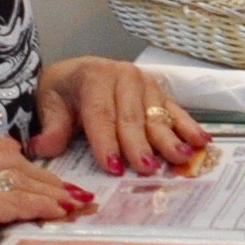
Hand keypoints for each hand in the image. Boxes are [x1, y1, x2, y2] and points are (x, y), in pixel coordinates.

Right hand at [0, 136, 90, 244]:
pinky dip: (41, 207)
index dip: (31, 165)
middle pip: (10, 162)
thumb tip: (45, 180)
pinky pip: (15, 202)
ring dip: (49, 194)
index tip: (55, 180)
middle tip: (74, 194)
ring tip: (72, 205)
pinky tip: (58, 213)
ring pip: (16, 182)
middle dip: (46, 180)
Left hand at [31, 57, 208, 177]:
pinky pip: (175, 111)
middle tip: (147, 169)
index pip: (101, 113)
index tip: (113, 166)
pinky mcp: (159, 93)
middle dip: (139, 145)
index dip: (106, 141)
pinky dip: (189, 127)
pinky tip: (202, 142)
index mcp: (93, 76)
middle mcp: (123, 75)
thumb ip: (52, 129)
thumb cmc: (63, 94)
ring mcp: (145, 83)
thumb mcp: (50, 106)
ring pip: (155, 115)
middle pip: (131, 116)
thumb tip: (42, 148)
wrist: (74, 75)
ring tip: (180, 158)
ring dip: (169, 138)